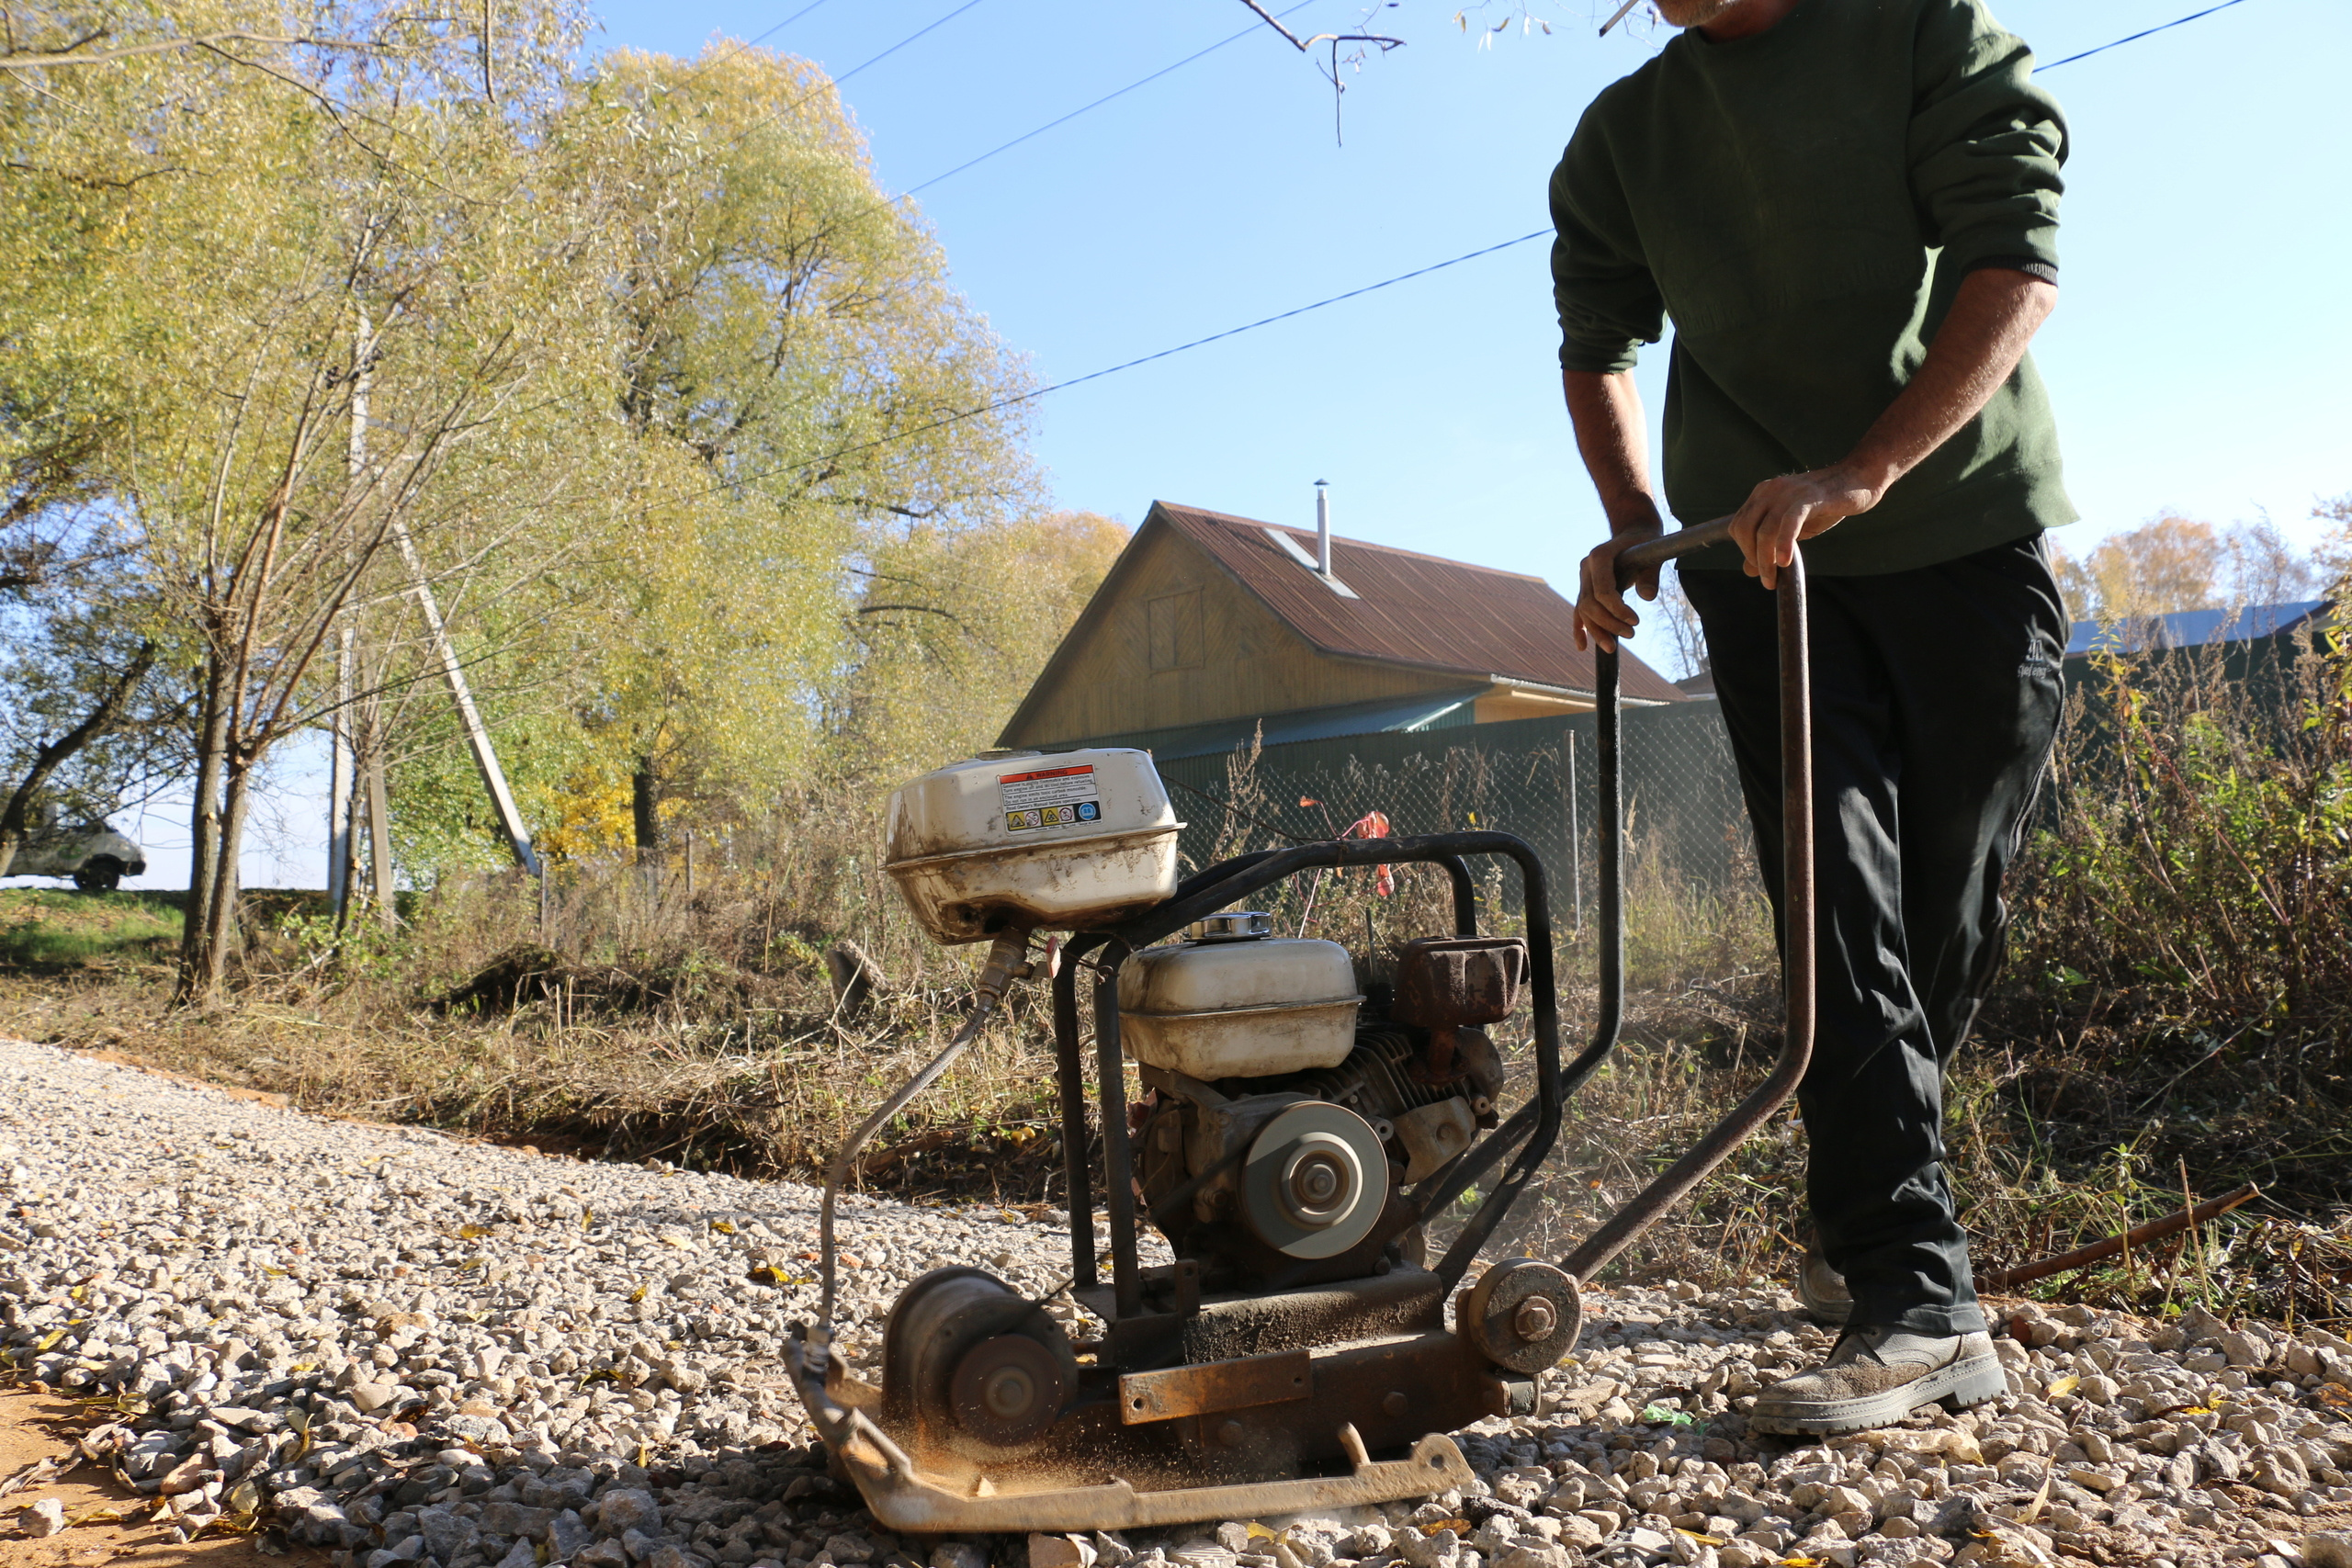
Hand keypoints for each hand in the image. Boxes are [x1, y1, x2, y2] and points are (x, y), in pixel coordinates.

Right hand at [1573, 519, 1664, 652]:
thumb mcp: (1652, 554)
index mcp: (1599, 556)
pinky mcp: (1585, 587)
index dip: (1617, 609)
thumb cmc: (1645, 542)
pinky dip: (1580, 628)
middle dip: (1608, 623)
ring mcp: (1583, 578)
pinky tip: (1582, 646)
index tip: (1636, 621)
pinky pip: (1579, 610)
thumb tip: (1647, 597)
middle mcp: (1586, 568)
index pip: (1602, 591)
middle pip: (1589, 603)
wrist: (1634, 531)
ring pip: (1583, 610)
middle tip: (1631, 635)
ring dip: (1596, 630)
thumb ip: (1650, 575)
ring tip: (1612, 648)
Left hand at [1726, 464, 1886, 588]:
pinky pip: (1789, 522)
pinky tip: (1785, 562)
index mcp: (1763, 494)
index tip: (1760, 568)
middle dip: (1753, 557)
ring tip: (1773, 579)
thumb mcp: (1793, 528)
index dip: (1745, 550)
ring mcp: (1788, 492)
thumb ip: (1770, 544)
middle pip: (1746, 529)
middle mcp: (1770, 490)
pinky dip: (1783, 544)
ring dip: (1766, 560)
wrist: (1860, 479)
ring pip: (1765, 530)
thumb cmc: (1826, 505)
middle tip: (1767, 579)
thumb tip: (1748, 570)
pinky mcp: (1809, 497)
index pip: (1738, 525)